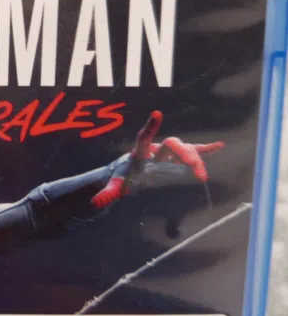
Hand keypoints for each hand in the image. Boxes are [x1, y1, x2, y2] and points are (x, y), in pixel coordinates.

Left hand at [91, 110, 223, 208]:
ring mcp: (167, 151)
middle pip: (172, 144)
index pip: (144, 138)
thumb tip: (96, 202)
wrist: (128, 172)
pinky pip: (193, 150)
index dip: (150, 127)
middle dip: (184, 154)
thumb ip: (107, 193)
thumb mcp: (115, 186)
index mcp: (140, 153)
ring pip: (185, 149)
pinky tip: (219, 146)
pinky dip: (205, 149)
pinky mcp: (176, 157)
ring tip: (202, 176)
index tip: (157, 113)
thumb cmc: (121, 177)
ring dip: (196, 159)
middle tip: (195, 170)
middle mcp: (156, 148)